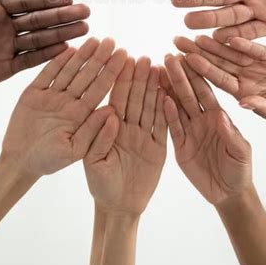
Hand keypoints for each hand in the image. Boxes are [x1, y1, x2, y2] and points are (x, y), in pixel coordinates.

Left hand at [0, 0, 89, 90]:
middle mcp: (7, 25)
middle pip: (39, 17)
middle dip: (62, 13)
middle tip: (86, 7)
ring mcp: (9, 45)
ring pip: (40, 37)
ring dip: (62, 32)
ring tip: (85, 26)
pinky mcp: (7, 66)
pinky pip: (30, 60)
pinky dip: (47, 55)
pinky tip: (66, 48)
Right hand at [2, 38, 126, 176]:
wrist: (20, 162)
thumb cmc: (49, 161)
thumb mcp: (74, 150)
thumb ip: (92, 131)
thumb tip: (110, 110)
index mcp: (82, 115)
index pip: (100, 89)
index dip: (112, 72)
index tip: (124, 56)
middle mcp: (69, 102)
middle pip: (87, 76)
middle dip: (100, 58)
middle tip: (112, 41)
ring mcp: (51, 96)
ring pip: (69, 71)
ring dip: (81, 56)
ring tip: (94, 39)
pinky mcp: (33, 93)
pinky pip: (46, 74)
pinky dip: (56, 62)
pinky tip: (68, 49)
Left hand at [83, 57, 166, 214]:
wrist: (118, 207)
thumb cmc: (100, 184)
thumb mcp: (93, 162)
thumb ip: (99, 137)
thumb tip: (108, 113)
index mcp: (109, 127)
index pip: (116, 98)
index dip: (121, 79)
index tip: (125, 59)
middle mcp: (127, 127)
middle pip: (135, 98)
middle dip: (140, 78)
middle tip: (145, 57)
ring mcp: (143, 136)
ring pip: (151, 107)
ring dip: (155, 89)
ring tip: (160, 68)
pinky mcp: (158, 148)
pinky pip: (164, 126)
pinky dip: (168, 111)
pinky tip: (172, 94)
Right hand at [164, 55, 251, 205]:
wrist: (229, 193)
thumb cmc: (240, 170)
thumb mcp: (241, 153)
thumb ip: (231, 135)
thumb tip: (221, 117)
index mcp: (219, 117)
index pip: (206, 91)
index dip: (197, 75)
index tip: (189, 57)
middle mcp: (203, 119)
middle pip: (189, 94)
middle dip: (179, 75)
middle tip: (168, 56)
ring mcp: (190, 131)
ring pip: (177, 106)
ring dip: (168, 89)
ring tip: (157, 71)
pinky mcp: (180, 145)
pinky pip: (172, 126)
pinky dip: (165, 113)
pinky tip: (159, 98)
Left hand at [176, 35, 265, 126]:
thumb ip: (263, 110)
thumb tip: (243, 104)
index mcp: (243, 93)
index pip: (217, 80)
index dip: (201, 70)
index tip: (184, 60)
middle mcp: (246, 77)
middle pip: (218, 63)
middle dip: (197, 52)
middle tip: (176, 40)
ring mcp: (257, 65)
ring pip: (231, 52)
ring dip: (214, 43)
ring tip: (196, 33)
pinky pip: (254, 46)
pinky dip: (243, 41)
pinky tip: (228, 34)